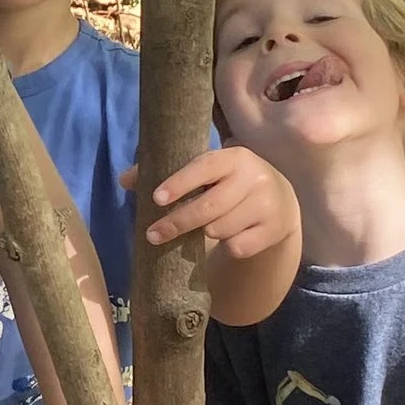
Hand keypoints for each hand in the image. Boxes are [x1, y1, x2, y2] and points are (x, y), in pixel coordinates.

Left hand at [143, 144, 299, 262]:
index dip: (179, 183)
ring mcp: (267, 204)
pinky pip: (237, 247)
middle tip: (152, 235)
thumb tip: (124, 179)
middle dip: (177, 222)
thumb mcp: (206, 173)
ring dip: (205, 233)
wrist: (279, 203)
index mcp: (234, 157)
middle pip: (208, 207)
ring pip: (220, 229)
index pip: (203, 167)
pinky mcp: (274, 230)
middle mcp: (254, 177)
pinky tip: (231, 236)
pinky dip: (228, 246)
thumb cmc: (228, 184)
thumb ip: (166, 173)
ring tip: (205, 228)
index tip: (155, 199)